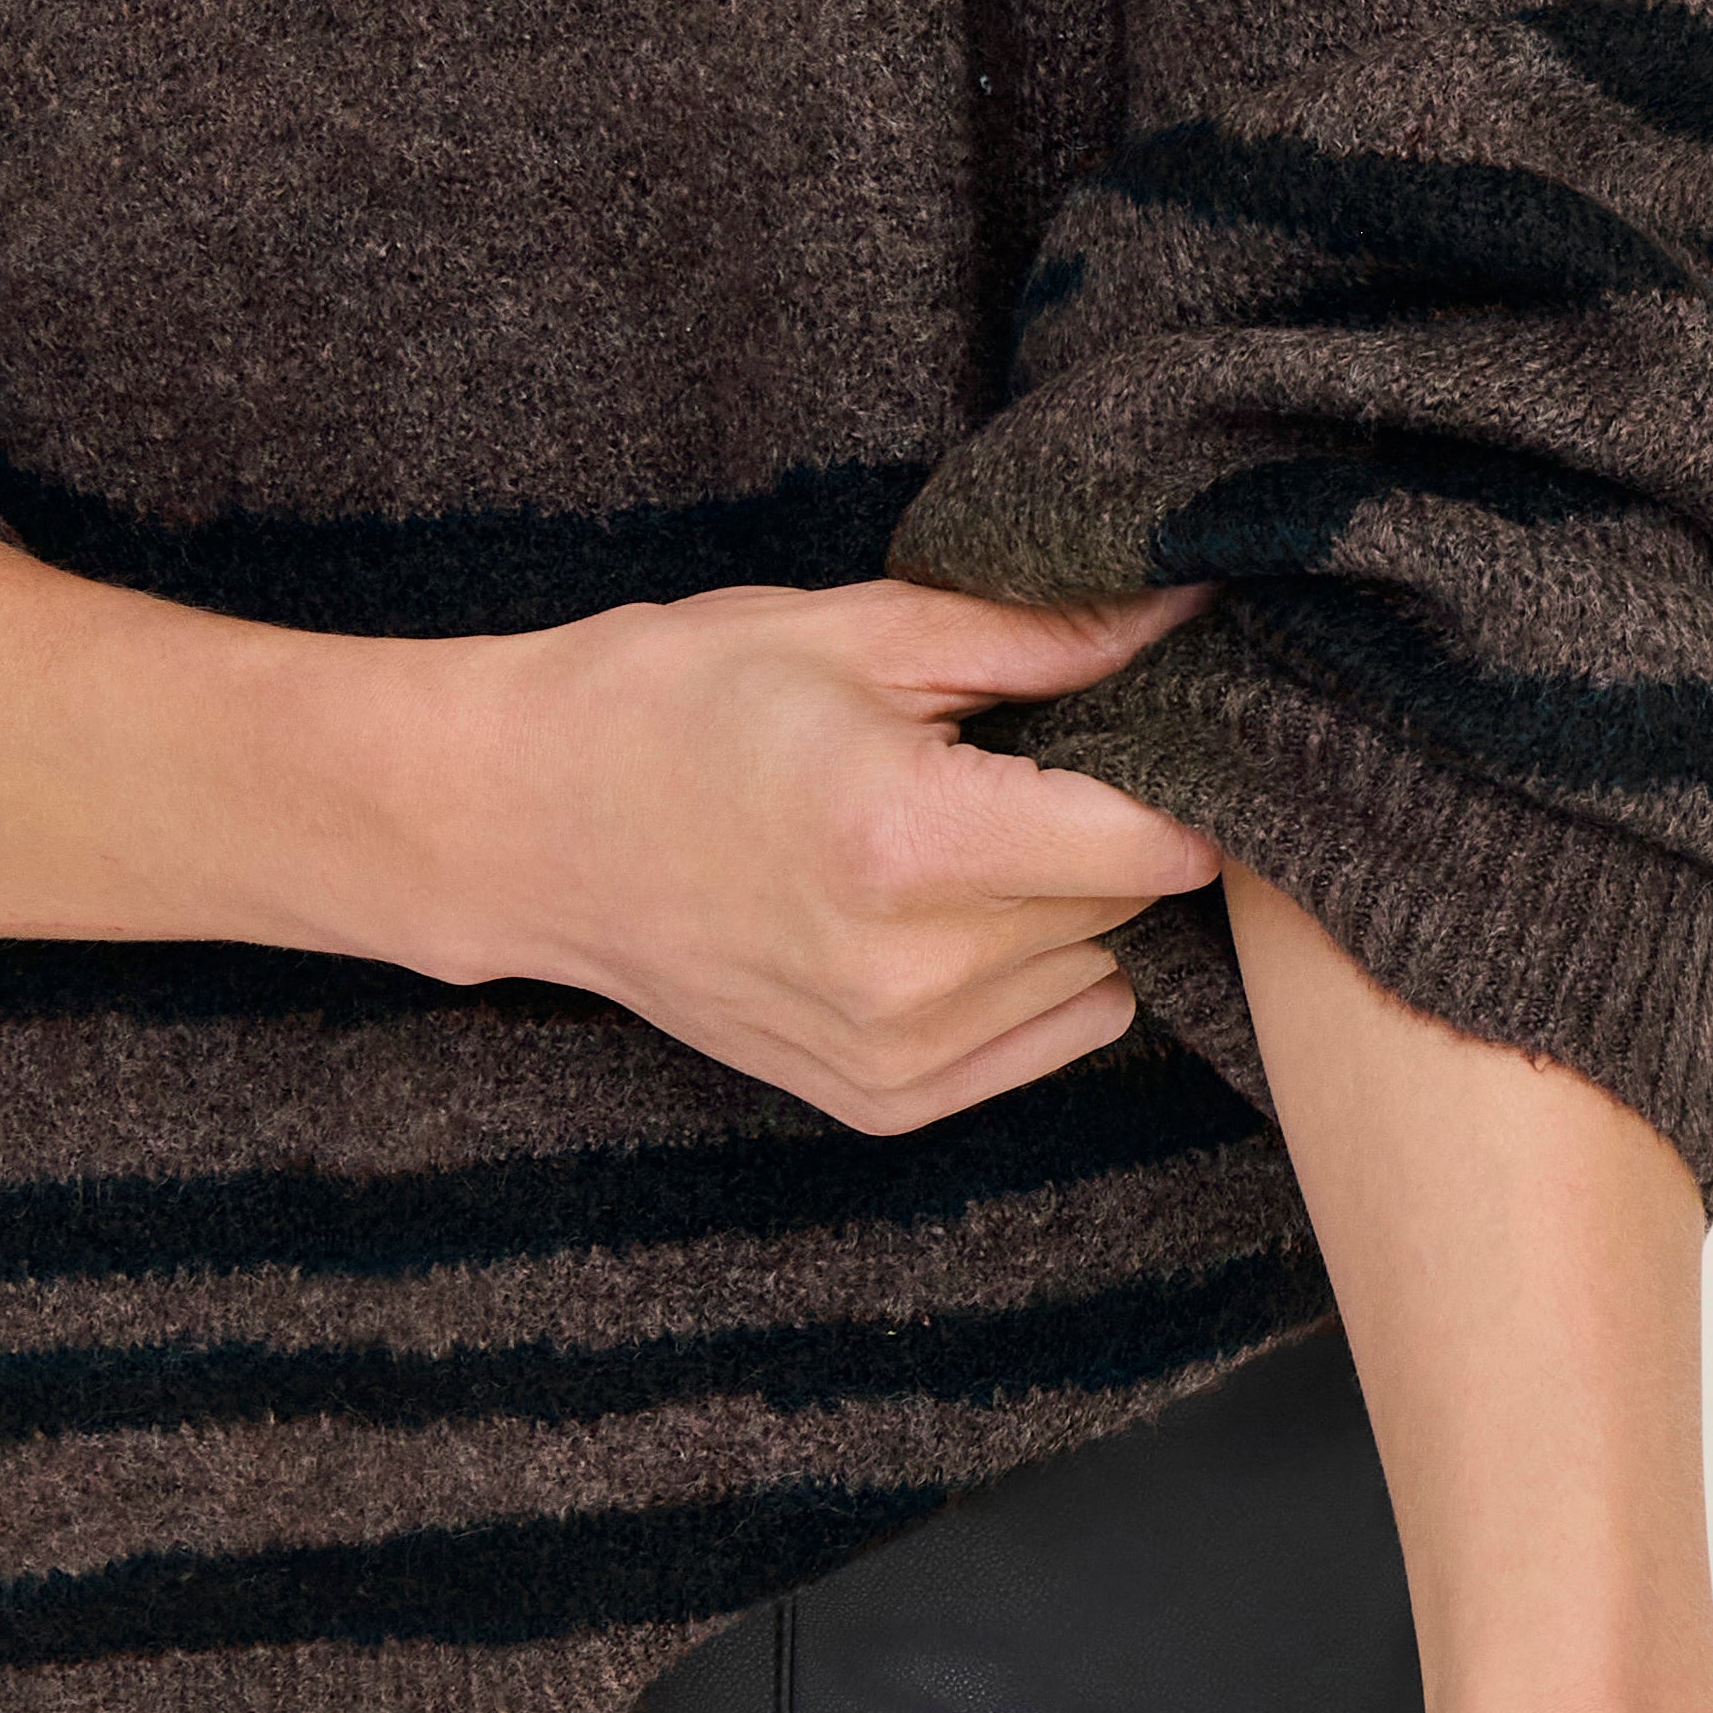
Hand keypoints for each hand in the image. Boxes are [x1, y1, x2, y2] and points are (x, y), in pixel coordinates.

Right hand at [402, 575, 1224, 1126]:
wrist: (521, 824)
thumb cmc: (674, 701)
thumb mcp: (855, 631)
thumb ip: (1040, 637)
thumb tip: (1190, 612)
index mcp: (910, 842)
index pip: (1157, 844)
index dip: (1171, 773)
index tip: (1133, 724)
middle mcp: (913, 973)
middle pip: (1125, 899)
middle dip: (1094, 822)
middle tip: (997, 759)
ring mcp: (895, 1052)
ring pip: (1094, 967)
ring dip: (1058, 900)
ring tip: (943, 833)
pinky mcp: (882, 1101)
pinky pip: (1045, 1034)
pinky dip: (1023, 971)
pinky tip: (932, 908)